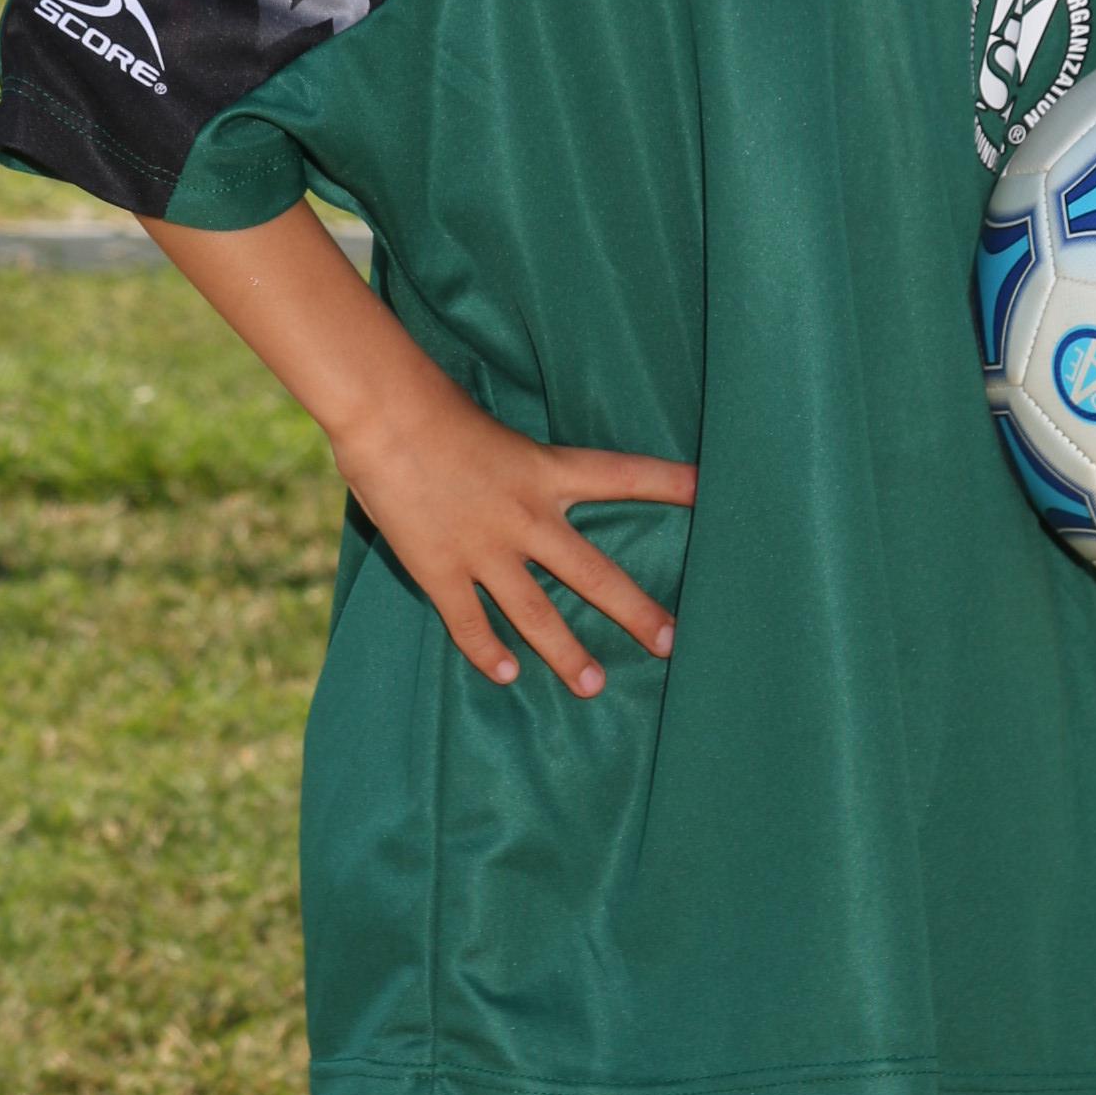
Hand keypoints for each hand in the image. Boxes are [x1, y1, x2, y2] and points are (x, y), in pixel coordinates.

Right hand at [332, 349, 695, 698]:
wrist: (384, 416)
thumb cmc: (433, 408)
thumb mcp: (496, 431)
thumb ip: (517, 467)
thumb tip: (525, 486)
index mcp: (545, 471)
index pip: (623, 475)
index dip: (669, 483)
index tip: (710, 490)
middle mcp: (527, 517)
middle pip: (594, 574)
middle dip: (635, 611)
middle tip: (671, 643)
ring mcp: (485, 549)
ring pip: (537, 615)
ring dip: (567, 653)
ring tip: (593, 685)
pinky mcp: (441, 570)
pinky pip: (470, 623)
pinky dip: (488, 651)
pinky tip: (506, 675)